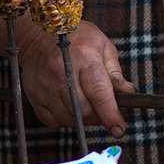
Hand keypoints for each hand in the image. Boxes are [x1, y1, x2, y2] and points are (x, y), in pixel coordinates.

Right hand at [17, 20, 136, 138]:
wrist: (40, 35)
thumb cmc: (78, 38)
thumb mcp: (103, 47)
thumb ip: (116, 74)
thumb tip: (129, 93)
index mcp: (84, 57)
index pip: (98, 92)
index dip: (110, 114)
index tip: (119, 128)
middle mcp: (62, 72)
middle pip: (84, 110)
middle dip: (98, 117)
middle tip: (104, 111)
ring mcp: (45, 86)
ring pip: (69, 118)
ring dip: (83, 119)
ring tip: (87, 104)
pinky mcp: (34, 96)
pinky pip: (53, 121)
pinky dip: (65, 119)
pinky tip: (70, 105)